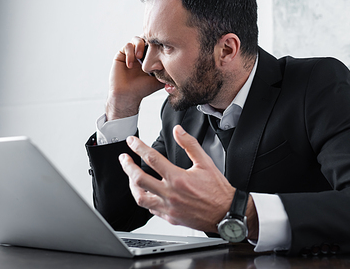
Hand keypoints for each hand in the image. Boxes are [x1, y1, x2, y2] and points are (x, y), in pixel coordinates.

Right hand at [106, 36, 164, 120]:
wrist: (129, 96)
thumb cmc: (143, 89)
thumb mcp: (160, 79)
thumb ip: (169, 72)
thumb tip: (183, 70)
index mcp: (150, 57)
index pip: (155, 43)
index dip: (159, 43)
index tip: (163, 48)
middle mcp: (141, 53)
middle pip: (146, 37)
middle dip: (150, 40)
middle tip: (152, 48)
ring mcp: (131, 53)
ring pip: (137, 38)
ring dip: (140, 45)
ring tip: (140, 57)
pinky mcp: (121, 54)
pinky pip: (127, 46)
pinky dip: (130, 53)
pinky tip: (131, 64)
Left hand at [119, 125, 235, 233]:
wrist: (225, 213)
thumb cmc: (218, 190)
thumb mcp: (205, 162)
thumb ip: (190, 144)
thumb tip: (178, 131)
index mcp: (178, 178)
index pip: (152, 158)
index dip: (139, 147)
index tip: (132, 142)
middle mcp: (170, 194)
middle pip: (139, 178)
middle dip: (127, 166)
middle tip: (123, 158)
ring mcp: (168, 207)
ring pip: (140, 197)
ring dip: (132, 185)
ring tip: (131, 176)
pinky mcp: (170, 217)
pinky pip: (150, 209)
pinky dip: (145, 198)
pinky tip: (146, 192)